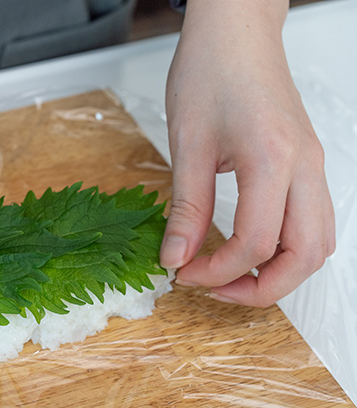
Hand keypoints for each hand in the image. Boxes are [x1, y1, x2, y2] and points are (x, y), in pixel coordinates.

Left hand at [161, 0, 334, 306]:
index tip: (183, 272)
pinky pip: (313, 222)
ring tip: (230, 276)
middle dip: (260, 289)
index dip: (217, 271)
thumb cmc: (210, 72)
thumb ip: (186, 207)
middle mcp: (305, 167)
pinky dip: (287, 248)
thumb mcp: (186, 144)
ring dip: (279, 273)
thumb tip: (175, 257)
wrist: (236, 33)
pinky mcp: (307, 165)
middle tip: (213, 289)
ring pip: (318, 244)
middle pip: (306, 256)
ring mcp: (313, 166)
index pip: (257, 243)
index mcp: (273, 159)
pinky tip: (248, 248)